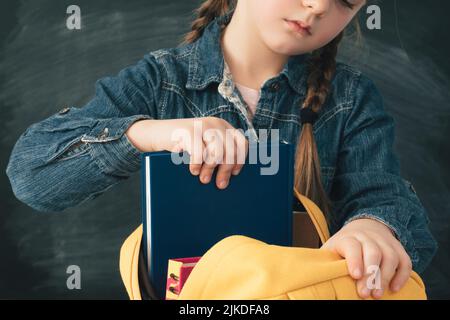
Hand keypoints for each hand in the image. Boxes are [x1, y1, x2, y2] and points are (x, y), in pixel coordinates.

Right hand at [126, 117, 248, 188]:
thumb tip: (230, 177)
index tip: (234, 174)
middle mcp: (216, 123)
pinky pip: (199, 153)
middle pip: (230, 150)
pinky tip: (193, 171)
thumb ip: (218, 153)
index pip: (241, 143)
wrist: (157, 134)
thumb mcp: (204, 147)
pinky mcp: (188, 130)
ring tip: (203, 179)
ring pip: (217, 152)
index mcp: (223, 127)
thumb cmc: (183, 146)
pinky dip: (197, 165)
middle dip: (225, 170)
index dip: (240, 160)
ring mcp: (202, 125)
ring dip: (211, 169)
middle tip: (220, 185)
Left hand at [320, 218, 412, 298]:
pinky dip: (402, 275)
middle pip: (373, 251)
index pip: (352, 245)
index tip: (355, 275)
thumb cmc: (344, 245)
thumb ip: (326, 260)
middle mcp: (368, 236)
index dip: (354, 260)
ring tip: (378, 295)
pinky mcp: (398, 248)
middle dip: (370, 274)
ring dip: (386, 277)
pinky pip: (404, 260)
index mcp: (348, 237)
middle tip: (365, 293)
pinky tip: (394, 288)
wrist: (363, 227)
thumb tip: (315, 277)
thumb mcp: (331, 249)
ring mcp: (384, 241)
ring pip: (390, 256)